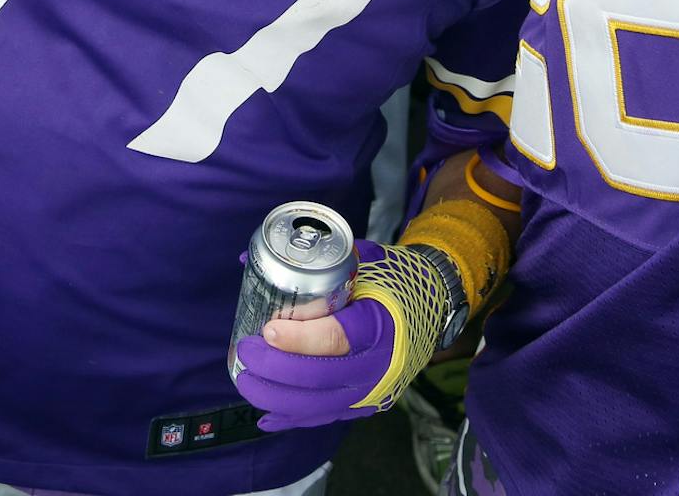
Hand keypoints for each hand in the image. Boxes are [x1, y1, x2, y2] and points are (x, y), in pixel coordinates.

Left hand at [231, 242, 455, 430]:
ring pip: (318, 405)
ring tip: (244, 378)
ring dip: (275, 396)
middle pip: (320, 378)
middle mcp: (378, 364)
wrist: (434, 305)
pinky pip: (324, 417)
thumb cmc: (394, 280)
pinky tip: (264, 415)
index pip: (336, 339)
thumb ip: (315, 261)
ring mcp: (371, 390)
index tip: (268, 329)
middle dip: (275, 369)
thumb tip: (250, 260)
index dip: (299, 339)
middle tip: (245, 351)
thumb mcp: (365, 260)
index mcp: (380, 324)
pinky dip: (292, 418)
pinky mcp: (364, 405)